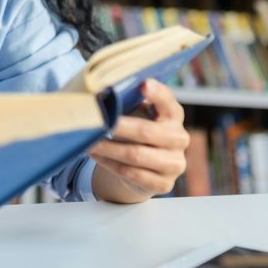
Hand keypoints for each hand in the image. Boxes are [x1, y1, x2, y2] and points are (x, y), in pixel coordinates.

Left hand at [88, 80, 189, 203]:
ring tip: (88, 142)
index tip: (143, 84)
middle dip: (117, 127)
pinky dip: (109, 164)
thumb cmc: (139, 129)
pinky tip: (96, 155)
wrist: (148, 167)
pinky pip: (131, 173)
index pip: (168, 102)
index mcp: (173, 115)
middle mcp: (179, 138)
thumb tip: (100, 94)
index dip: (157, 93)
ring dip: (108, 148)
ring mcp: (174, 163)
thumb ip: (129, 103)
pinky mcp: (164, 183)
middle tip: (96, 123)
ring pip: (135, 155)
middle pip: (146, 131)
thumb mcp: (138, 114)